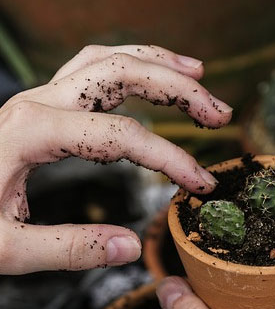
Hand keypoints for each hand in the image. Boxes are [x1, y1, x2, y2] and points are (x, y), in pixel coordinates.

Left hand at [0, 44, 231, 273]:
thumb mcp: (5, 250)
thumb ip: (70, 250)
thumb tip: (131, 247)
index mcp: (30, 132)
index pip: (120, 135)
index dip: (169, 158)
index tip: (200, 185)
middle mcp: (38, 103)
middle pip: (120, 73)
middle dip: (178, 89)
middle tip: (219, 114)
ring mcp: (39, 98)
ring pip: (106, 59)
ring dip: (157, 64)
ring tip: (199, 77)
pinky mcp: (42, 106)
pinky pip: (91, 70)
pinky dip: (129, 67)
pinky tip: (152, 78)